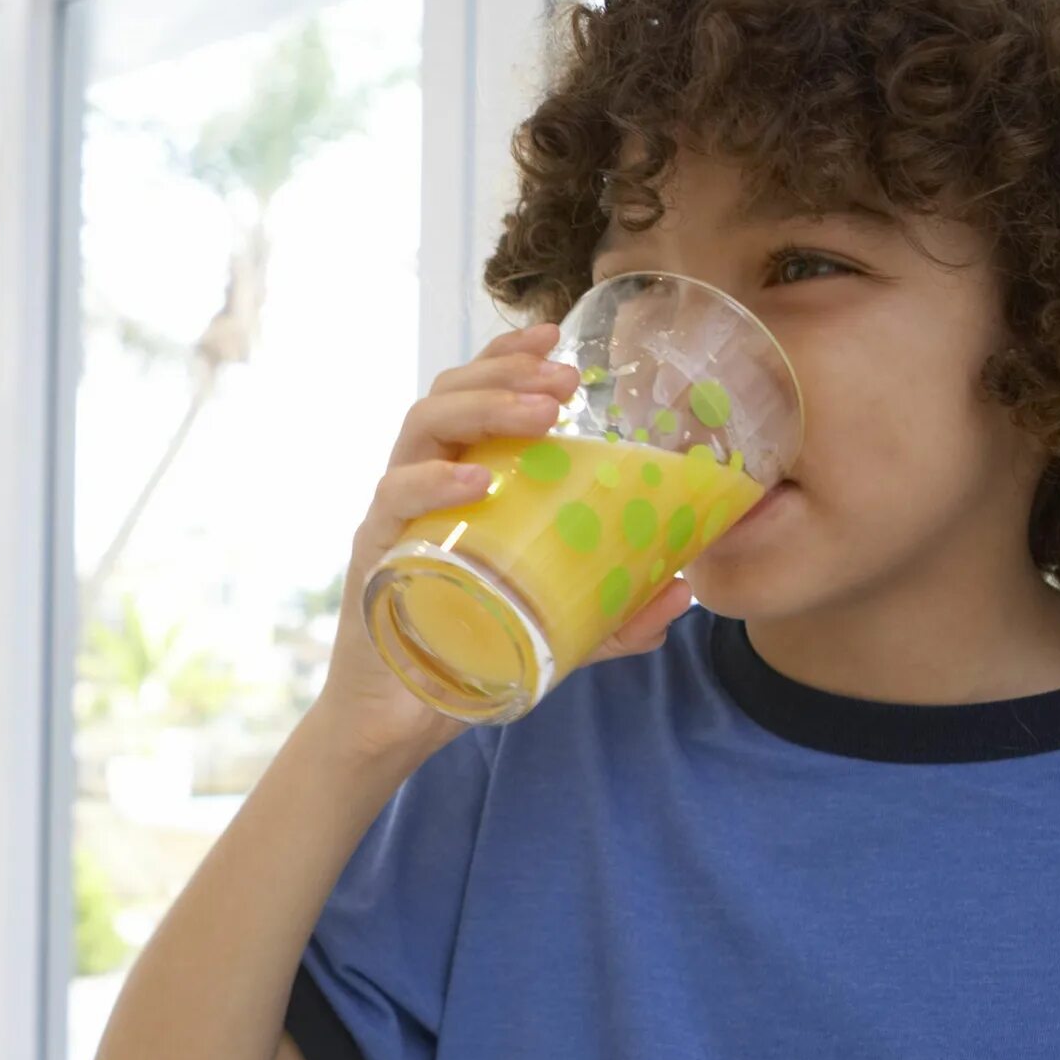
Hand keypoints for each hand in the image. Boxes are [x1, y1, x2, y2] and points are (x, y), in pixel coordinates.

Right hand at [312, 323, 698, 765]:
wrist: (398, 725)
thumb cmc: (467, 659)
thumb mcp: (556, 632)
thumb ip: (613, 614)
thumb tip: (684, 592)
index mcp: (453, 486)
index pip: (471, 396)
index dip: (508, 357)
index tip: (557, 334)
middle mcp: (418, 488)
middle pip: (447, 396)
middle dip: (505, 372)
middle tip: (566, 377)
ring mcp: (393, 518)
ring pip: (420, 428)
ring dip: (481, 406)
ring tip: (539, 411)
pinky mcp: (374, 555)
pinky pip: (393, 500)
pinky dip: (432, 482)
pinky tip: (477, 478)